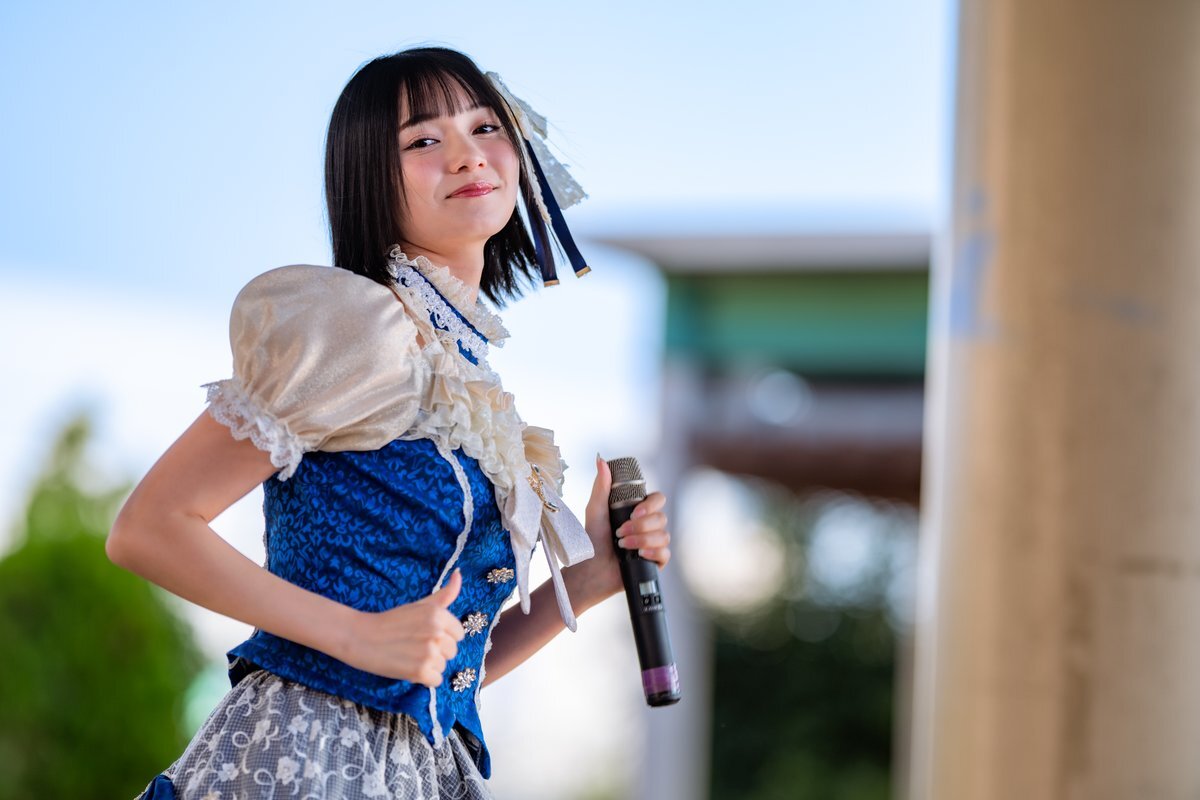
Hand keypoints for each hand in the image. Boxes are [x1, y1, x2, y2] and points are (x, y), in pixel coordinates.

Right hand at [341, 569, 465, 686]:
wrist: (361, 637)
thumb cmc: (392, 621)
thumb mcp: (420, 605)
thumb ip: (444, 594)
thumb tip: (458, 574)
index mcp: (439, 615)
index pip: (459, 634)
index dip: (444, 637)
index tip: (425, 635)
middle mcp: (437, 633)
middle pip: (452, 651)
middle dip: (437, 652)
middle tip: (415, 646)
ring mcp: (429, 653)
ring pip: (443, 666)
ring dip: (429, 665)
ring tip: (410, 656)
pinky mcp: (420, 672)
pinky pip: (436, 681)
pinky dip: (423, 679)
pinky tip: (408, 667)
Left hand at [566, 456, 671, 609]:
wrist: (591, 569)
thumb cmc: (592, 539)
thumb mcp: (595, 509)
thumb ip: (601, 486)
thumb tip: (601, 460)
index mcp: (639, 511)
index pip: (658, 500)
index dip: (650, 505)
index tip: (635, 513)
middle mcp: (649, 526)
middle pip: (662, 518)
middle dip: (641, 526)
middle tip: (620, 533)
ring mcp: (653, 544)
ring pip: (664, 536)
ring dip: (642, 540)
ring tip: (623, 546)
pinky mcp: (655, 562)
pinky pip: (665, 553)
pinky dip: (652, 553)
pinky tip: (639, 555)